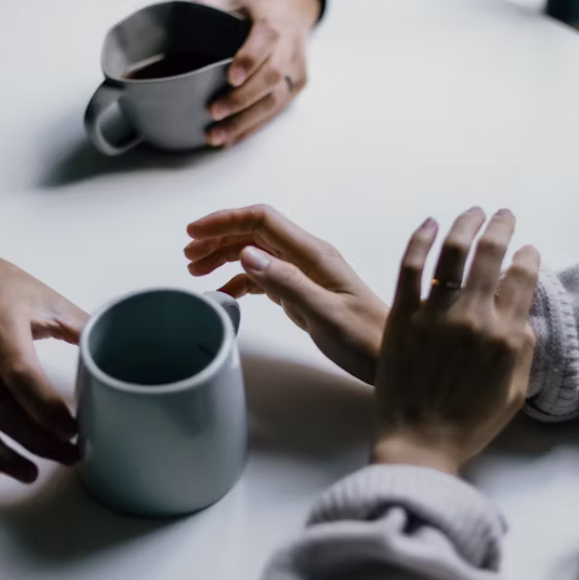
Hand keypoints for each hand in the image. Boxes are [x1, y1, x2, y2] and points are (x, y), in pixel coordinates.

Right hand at [185, 205, 386, 383]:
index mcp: (314, 254)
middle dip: (219, 237)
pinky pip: (266, 277)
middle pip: (255, 233)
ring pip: (257, 253)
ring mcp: (306, 274)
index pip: (262, 220)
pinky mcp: (304, 292)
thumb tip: (247, 254)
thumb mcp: (324, 314)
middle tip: (188, 256)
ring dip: (226, 257)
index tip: (193, 232)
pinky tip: (225, 294)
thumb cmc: (364, 339)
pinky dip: (241, 281)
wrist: (390, 359)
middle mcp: (308, 257)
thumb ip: (286, 283)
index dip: (225, 220)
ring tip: (198, 271)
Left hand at [196, 0, 320, 146]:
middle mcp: (289, 48)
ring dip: (246, 122)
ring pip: (275, 101)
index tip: (230, 78)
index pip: (265, 43)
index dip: (249, 61)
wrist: (293, 4)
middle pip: (271, 78)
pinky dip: (254, 127)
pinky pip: (277, 110)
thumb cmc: (260, 3)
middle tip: (214, 112)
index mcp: (274, 24)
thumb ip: (214, 3)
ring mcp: (296, 70)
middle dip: (242, 99)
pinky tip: (233, 139)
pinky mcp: (297, 85)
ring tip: (218, 136)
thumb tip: (188, 13)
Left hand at [372, 209, 540, 475]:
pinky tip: (430, 223)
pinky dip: (421, 239)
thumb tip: (523, 314)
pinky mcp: (402, 315)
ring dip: (466, 224)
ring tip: (473, 212)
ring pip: (453, 252)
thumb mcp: (514, 391)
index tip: (527, 249)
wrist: (419, 443)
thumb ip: (523, 349)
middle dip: (501, 227)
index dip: (528, 257)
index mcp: (506, 336)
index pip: (523, 279)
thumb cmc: (469, 424)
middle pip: (491, 254)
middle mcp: (474, 317)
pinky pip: (411, 266)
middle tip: (503, 215)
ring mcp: (435, 313)